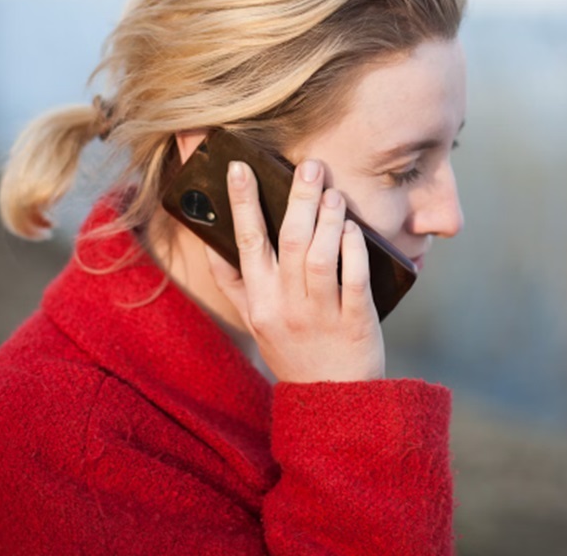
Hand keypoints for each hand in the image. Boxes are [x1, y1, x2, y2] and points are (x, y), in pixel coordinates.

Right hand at [203, 158, 384, 382]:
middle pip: (288, 241)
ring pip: (320, 256)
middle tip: (309, 164)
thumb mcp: (255, 322)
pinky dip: (354, 249)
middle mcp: (285, 307)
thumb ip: (235, 284)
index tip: (239, 167)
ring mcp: (320, 316)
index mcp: (258, 302)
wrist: (332, 402)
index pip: (246, 242)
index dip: (242, 202)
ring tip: (332, 193)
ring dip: (328, 219)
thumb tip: (212, 241)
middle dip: (297, 197)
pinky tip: (353, 229)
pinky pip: (354, 279)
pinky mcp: (354, 323)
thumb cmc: (293, 353)